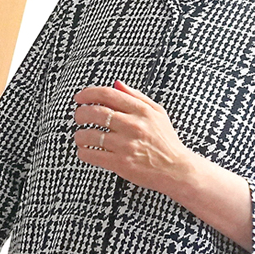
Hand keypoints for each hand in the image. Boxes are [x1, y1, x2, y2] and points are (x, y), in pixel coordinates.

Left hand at [72, 82, 197, 196]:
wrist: (176, 169)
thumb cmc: (166, 141)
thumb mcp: (157, 113)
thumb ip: (136, 96)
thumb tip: (116, 83)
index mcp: (141, 111)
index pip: (107, 94)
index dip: (88, 93)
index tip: (80, 97)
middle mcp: (132, 126)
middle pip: (94, 112)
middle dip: (80, 113)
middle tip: (78, 116)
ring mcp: (125, 145)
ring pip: (89, 135)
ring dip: (79, 135)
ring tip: (80, 136)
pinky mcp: (120, 164)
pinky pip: (92, 155)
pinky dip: (83, 152)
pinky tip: (85, 151)